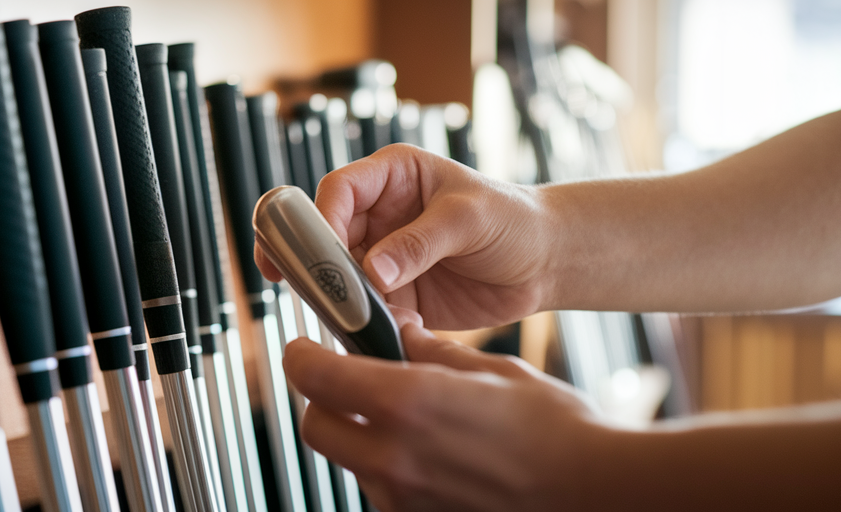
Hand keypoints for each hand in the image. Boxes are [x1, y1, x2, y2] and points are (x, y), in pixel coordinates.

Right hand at [256, 144, 552, 329]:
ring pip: (338, 276)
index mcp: (394, 176)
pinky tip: (378, 329)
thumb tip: (372, 270)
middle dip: (312, 260)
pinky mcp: (395, 295)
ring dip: (337, 296)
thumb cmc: (514, 220)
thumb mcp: (469, 220)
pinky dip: (365, 322)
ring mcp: (383, 257)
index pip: (339, 190)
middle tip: (294, 282)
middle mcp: (380, 215)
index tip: (323, 249)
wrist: (546, 263)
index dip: (323, 217)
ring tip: (342, 314)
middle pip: (325, 235)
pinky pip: (365, 309)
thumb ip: (419, 243)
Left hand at [283, 307, 607, 511]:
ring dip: (358, 435)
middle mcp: (394, 457)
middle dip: (321, 400)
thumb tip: (404, 337)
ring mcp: (404, 499)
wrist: (595, 492)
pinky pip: (382, 490)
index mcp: (408, 404)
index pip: (315, 376)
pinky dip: (389, 467)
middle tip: (346, 380)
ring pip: (349, 461)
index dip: (301, 356)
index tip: (305, 347)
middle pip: (316, 426)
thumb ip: (436, 353)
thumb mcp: (495, 371)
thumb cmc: (559, 432)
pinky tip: (428, 454)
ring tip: (403, 420)